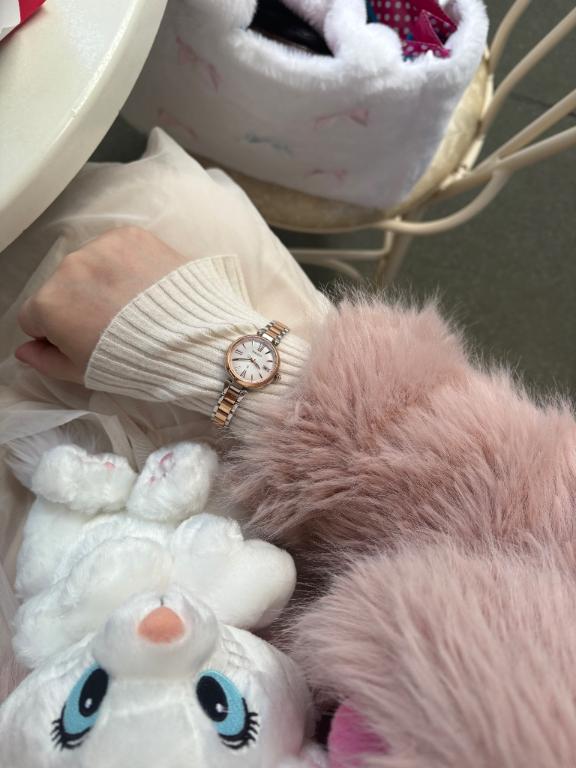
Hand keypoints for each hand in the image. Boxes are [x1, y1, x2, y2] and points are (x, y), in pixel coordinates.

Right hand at [15, 227, 186, 382]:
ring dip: (101, 280)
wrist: (191, 338)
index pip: (33, 317)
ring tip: (132, 305)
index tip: (81, 340)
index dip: (55, 333)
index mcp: (48, 304)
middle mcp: (68, 268)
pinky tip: (145, 286)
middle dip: (78, 304)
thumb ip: (45, 360)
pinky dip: (126, 264)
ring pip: (88, 265)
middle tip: (112, 325)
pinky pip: (116, 249)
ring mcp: (100, 248)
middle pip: (61, 288)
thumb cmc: (136, 360)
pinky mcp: (129, 236)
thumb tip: (24, 351)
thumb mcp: (84, 372)